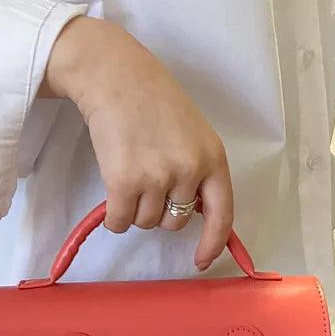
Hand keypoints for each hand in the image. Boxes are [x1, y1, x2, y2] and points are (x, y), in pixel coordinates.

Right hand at [40, 16, 232, 270]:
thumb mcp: (193, 134)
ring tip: (130, 171)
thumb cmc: (154, 101)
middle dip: (160, 211)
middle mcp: (189, 170)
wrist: (114, 75)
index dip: (213, 243)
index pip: (222, 214)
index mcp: (213, 158)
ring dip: (135, 209)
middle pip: (175, 223)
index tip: (202, 260)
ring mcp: (157, 177)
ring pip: (145, 222)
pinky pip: (120, 222)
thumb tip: (195, 217)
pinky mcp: (123, 181)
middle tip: (148, 178)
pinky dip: (113, 216)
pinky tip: (112, 189)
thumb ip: (199, 172)